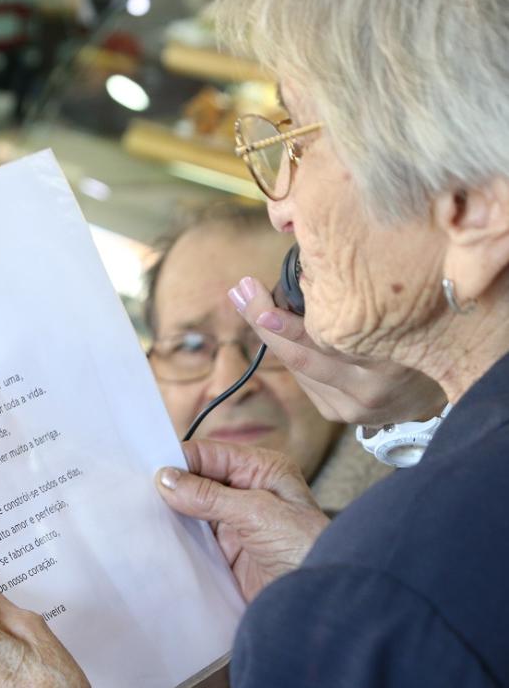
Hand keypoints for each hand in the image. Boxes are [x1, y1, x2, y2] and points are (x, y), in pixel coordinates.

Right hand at [157, 439, 328, 602]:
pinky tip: (158, 539)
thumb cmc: (306, 548)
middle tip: (137, 493)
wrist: (321, 602)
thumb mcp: (257, 513)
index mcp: (260, 470)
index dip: (179, 460)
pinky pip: (193, 540)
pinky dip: (176, 540)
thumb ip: (209, 495)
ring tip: (142, 515)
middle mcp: (246, 492)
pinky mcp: (226, 553)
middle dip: (171, 487)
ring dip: (171, 514)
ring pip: (191, 511)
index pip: (209, 454)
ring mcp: (235, 523)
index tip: (147, 470)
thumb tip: (166, 478)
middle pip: (197, 481)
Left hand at [230, 276, 446, 425]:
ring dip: (277, 337)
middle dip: (263, 322)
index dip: (277, 316)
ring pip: (299, 367)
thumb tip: (302, 271)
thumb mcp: (394, 311)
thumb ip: (351, 300)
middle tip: (240, 293)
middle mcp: (369, 388)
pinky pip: (306, 381)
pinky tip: (293, 337)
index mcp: (387, 358)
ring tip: (259, 306)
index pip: (317, 335)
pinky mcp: (343, 416)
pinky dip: (296, 356)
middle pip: (299, 355)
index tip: (249, 291)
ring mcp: (354, 406)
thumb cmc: (416, 331)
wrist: (447, 385)